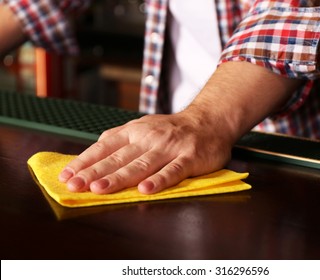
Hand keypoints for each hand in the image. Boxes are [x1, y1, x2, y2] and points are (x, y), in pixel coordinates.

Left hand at [58, 111, 232, 193]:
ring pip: (141, 164)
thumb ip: (120, 138)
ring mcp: (169, 148)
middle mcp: (149, 138)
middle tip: (75, 186)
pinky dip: (160, 180)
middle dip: (94, 172)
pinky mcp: (190, 157)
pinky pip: (173, 170)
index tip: (67, 176)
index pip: (104, 147)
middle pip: (118, 157)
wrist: (209, 120)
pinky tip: (146, 190)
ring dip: (120, 177)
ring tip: (101, 189)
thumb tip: (94, 149)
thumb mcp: (143, 126)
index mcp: (135, 131)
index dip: (84, 162)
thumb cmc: (173, 128)